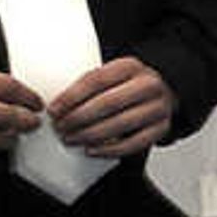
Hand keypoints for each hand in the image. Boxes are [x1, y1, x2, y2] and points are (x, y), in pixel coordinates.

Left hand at [48, 57, 175, 160]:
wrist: (162, 94)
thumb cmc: (126, 87)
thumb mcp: (112, 75)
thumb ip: (90, 85)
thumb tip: (57, 105)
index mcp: (131, 66)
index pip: (96, 80)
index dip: (71, 96)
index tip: (53, 110)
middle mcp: (149, 84)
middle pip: (108, 103)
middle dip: (78, 118)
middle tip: (60, 127)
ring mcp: (159, 107)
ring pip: (121, 124)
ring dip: (90, 134)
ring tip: (71, 139)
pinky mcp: (162, 128)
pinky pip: (134, 143)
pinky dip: (109, 149)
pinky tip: (91, 150)